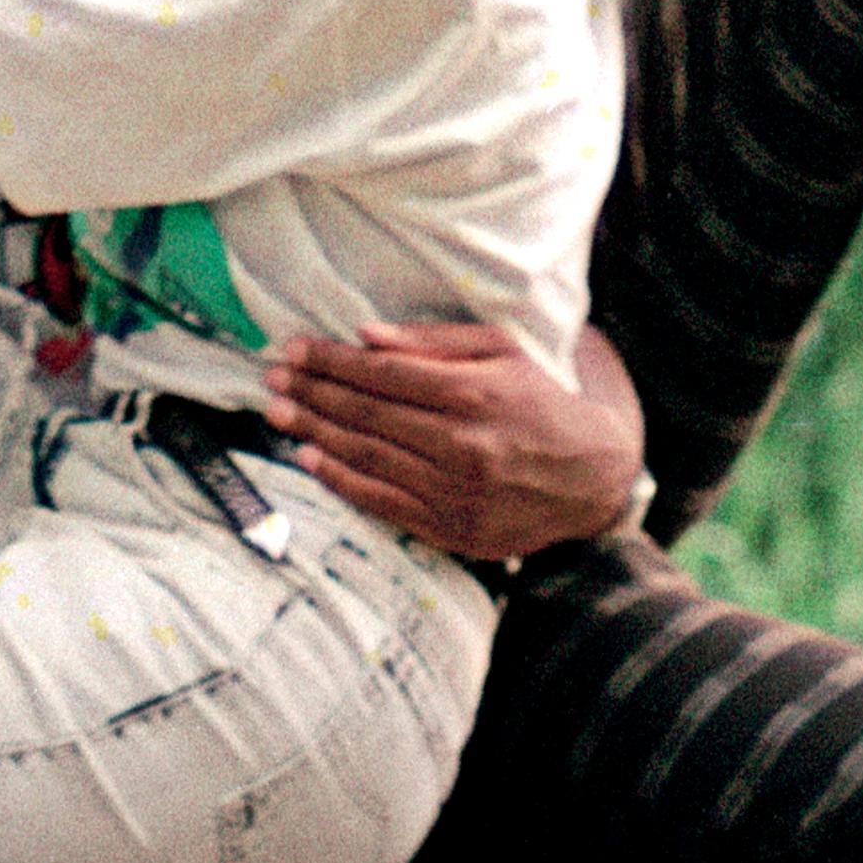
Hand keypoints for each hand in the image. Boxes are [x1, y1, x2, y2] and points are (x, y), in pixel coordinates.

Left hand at [261, 325, 646, 559]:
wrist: (590, 478)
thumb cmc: (541, 403)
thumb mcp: (502, 353)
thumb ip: (434, 343)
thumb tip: (366, 334)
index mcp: (472, 394)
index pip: (382, 374)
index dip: (331, 361)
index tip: (294, 350)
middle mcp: (460, 444)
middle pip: (366, 415)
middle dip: (312, 393)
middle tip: (271, 378)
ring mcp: (454, 491)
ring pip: (368, 457)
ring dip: (315, 434)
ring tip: (278, 413)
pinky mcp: (452, 528)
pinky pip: (382, 502)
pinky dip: (341, 480)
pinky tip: (310, 459)